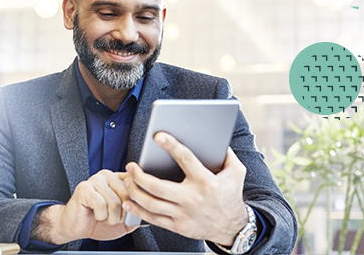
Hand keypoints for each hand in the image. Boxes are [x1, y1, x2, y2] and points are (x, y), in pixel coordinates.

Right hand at [33, 170, 139, 244]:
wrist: (75, 227)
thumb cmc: (97, 221)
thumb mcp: (122, 220)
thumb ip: (136, 214)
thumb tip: (151, 216)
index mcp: (118, 179)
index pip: (135, 182)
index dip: (137, 199)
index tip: (132, 208)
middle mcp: (108, 176)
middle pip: (127, 194)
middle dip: (122, 213)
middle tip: (113, 217)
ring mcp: (95, 180)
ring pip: (115, 201)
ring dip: (111, 217)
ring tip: (104, 217)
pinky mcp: (84, 188)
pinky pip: (101, 204)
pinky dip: (100, 216)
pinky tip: (95, 214)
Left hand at [122, 132, 248, 245]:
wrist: (232, 227)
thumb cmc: (231, 196)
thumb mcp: (236, 172)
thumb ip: (228, 154)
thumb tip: (218, 138)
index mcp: (205, 181)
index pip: (185, 159)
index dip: (171, 146)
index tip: (158, 136)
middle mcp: (192, 198)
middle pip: (158, 187)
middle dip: (140, 175)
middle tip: (131, 166)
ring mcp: (183, 214)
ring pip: (152, 204)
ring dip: (135, 191)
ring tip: (127, 180)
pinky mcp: (178, 226)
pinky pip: (153, 219)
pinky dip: (138, 210)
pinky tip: (129, 202)